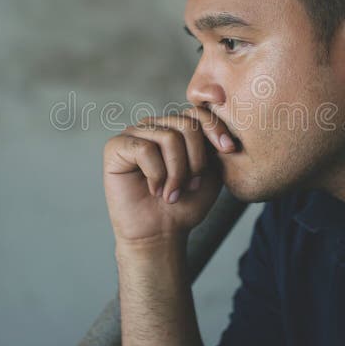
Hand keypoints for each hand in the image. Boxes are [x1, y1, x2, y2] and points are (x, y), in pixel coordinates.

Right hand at [103, 107, 235, 244]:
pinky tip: (154, 190)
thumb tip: (224, 128)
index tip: (229, 150)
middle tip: (192, 186)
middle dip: (196, 160)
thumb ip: (215, 146)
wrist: (161, 233)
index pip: (198, 112)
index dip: (215, 128)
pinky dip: (156, 175)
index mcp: (176, 127)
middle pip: (186, 125)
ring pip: (168, 137)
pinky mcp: (116, 146)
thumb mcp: (210, 172)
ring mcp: (134, 133)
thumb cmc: (185, 204)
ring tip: (173, 193)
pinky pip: (144, 149)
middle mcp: (155, 125)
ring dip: (177, 172)